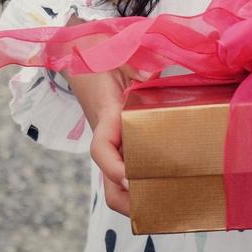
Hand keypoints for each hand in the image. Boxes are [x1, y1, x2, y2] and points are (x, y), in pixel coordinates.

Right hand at [63, 15, 152, 216]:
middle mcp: (107, 133)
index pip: (101, 148)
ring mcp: (113, 139)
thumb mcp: (117, 52)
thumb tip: (150, 78)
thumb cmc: (99, 50)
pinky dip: (144, 179)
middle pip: (109, 181)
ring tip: (172, 199)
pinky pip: (129, 166)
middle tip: (162, 202)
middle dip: (130, 200)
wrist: (79, 49)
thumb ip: (134, 65)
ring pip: (117, 180)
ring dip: (138, 195)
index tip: (131, 176)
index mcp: (106, 114)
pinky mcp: (122, 137)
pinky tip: (171, 181)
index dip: (113, 167)